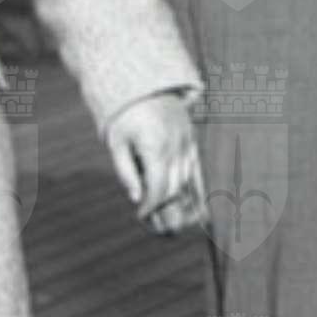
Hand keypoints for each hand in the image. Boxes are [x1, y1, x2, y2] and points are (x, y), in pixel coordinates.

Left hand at [107, 92, 204, 233]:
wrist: (146, 85)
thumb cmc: (124, 115)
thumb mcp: (116, 142)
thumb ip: (126, 171)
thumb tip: (137, 198)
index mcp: (155, 146)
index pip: (158, 188)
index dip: (152, 207)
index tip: (142, 217)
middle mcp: (176, 147)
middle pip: (175, 190)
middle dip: (168, 214)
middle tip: (161, 232)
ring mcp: (187, 145)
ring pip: (189, 184)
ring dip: (183, 208)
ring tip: (176, 227)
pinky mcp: (193, 144)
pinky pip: (199, 172)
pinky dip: (199, 192)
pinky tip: (200, 212)